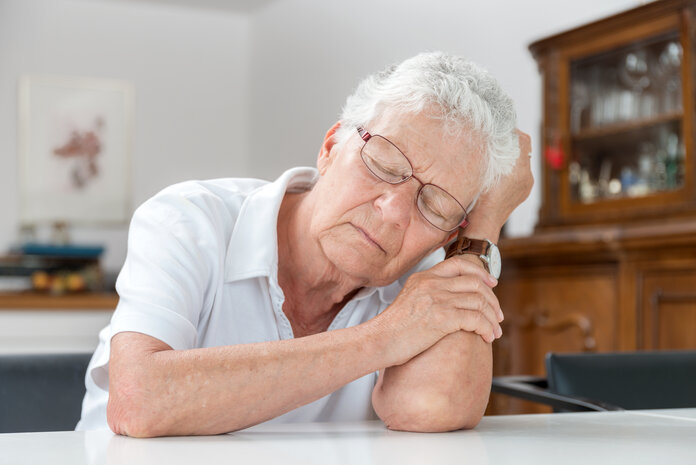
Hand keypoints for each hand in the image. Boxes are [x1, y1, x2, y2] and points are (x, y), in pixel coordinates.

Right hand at [373, 255, 502, 365]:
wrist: (378, 340)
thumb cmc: (392, 328)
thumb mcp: (409, 300)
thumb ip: (428, 293)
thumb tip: (450, 301)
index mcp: (424, 277)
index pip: (459, 264)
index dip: (480, 273)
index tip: (491, 284)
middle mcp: (432, 284)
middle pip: (475, 283)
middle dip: (492, 300)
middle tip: (497, 315)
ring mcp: (437, 299)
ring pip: (479, 301)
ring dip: (492, 318)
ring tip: (494, 331)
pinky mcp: (442, 318)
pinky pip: (476, 319)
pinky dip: (487, 328)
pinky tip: (486, 337)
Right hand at [467, 129, 533, 240]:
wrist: (481, 224)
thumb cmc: (481, 199)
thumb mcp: (487, 168)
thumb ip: (499, 150)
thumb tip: (504, 133)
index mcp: (522, 170)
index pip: (523, 140)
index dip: (511, 132)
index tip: (498, 130)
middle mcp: (527, 179)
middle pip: (521, 152)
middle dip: (508, 146)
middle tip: (492, 143)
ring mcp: (524, 189)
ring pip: (518, 164)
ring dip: (507, 159)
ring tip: (491, 160)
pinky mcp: (519, 196)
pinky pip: (516, 177)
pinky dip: (507, 172)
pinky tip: (493, 175)